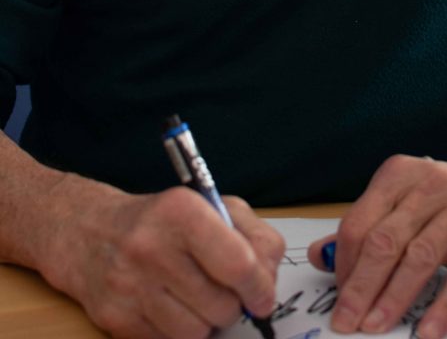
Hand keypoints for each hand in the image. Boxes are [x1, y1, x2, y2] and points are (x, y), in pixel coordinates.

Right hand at [40, 175, 283, 338]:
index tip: (262, 298)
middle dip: (231, 305)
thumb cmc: (164, 221)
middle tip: (222, 290)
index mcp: (181, 210)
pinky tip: (171, 308)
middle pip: (221, 306)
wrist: (90, 232)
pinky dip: (178, 333)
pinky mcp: (115, 319)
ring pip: (197, 333)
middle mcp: (151, 246)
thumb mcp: (213, 208)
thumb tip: (268, 279)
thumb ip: (253, 236)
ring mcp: (129, 285)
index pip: (237, 263)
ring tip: (194, 298)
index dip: (259, 288)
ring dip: (205, 323)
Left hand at [308, 152, 446, 338]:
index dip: (345, 265)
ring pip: (419, 258)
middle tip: (346, 322)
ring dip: (394, 298)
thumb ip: (365, 225)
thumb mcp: (405, 200)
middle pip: (385, 241)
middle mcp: (428, 184)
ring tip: (375, 327)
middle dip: (361, 287)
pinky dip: (443, 305)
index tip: (338, 297)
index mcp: (399, 174)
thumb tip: (320, 256)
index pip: (359, 222)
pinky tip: (426, 331)